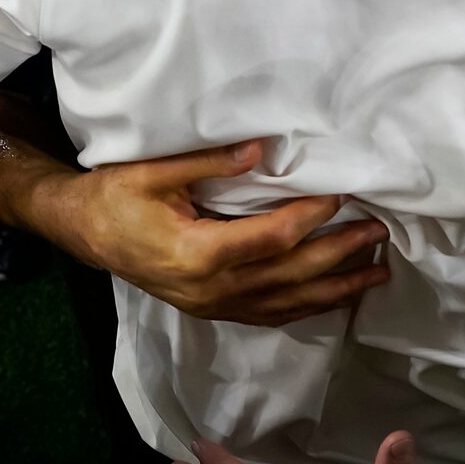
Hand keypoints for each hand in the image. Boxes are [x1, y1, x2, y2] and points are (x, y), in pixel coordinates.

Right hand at [45, 139, 389, 326]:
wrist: (85, 234)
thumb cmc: (115, 197)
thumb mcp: (156, 171)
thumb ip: (209, 163)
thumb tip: (262, 149)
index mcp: (196, 254)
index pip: (271, 239)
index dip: (310, 219)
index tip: (341, 195)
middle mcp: (210, 290)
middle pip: (289, 275)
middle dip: (339, 254)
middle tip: (379, 232)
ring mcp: (213, 306)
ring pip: (287, 303)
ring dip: (336, 288)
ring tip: (377, 271)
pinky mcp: (214, 311)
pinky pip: (271, 314)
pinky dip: (308, 306)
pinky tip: (336, 295)